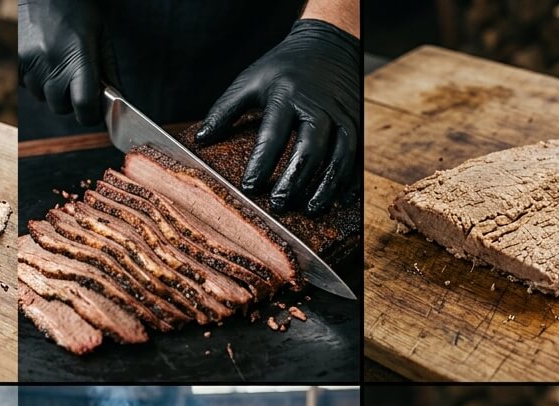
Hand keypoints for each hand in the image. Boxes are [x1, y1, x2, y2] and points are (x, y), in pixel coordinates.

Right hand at [18, 0, 105, 126]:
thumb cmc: (77, 12)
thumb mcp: (102, 37)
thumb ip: (110, 72)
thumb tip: (118, 102)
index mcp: (78, 58)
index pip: (84, 107)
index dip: (90, 114)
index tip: (93, 110)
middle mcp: (52, 63)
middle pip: (61, 107)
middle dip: (70, 101)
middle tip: (75, 79)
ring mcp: (30, 64)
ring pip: (43, 98)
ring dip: (52, 90)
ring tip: (58, 64)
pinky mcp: (16, 62)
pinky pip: (28, 86)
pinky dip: (37, 80)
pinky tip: (44, 60)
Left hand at [196, 19, 360, 214]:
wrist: (328, 44)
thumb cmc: (284, 67)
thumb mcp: (251, 80)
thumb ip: (225, 109)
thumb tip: (201, 139)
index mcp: (287, 94)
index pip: (273, 134)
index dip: (261, 163)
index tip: (249, 187)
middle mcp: (318, 105)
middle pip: (310, 150)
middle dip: (295, 181)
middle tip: (279, 204)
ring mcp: (342, 114)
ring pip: (339, 157)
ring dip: (325, 186)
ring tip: (310, 209)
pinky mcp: (357, 122)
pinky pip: (357, 156)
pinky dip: (350, 180)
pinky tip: (340, 199)